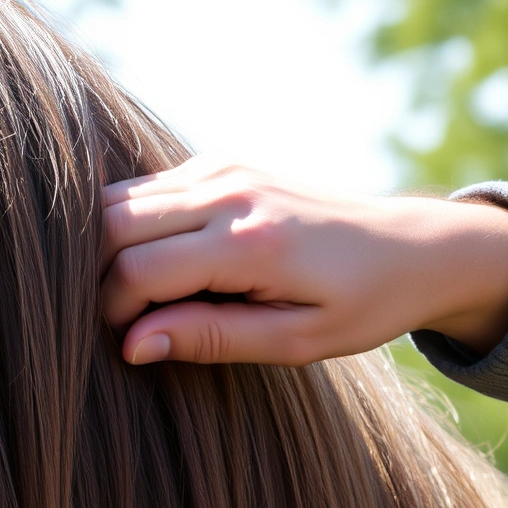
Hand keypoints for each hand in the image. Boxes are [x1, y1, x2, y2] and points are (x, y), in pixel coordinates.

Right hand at [100, 157, 507, 365]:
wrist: (413, 245)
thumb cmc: (361, 306)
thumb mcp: (296, 341)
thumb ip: (211, 338)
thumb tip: (132, 345)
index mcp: (251, 243)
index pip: (137, 272)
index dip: (112, 313)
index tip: (125, 346)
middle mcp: (230, 191)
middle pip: (112, 225)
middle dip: (95, 277)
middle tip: (117, 320)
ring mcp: (224, 167)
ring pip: (117, 200)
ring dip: (108, 249)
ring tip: (133, 295)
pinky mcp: (220, 160)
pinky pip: (144, 189)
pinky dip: (131, 226)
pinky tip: (159, 265)